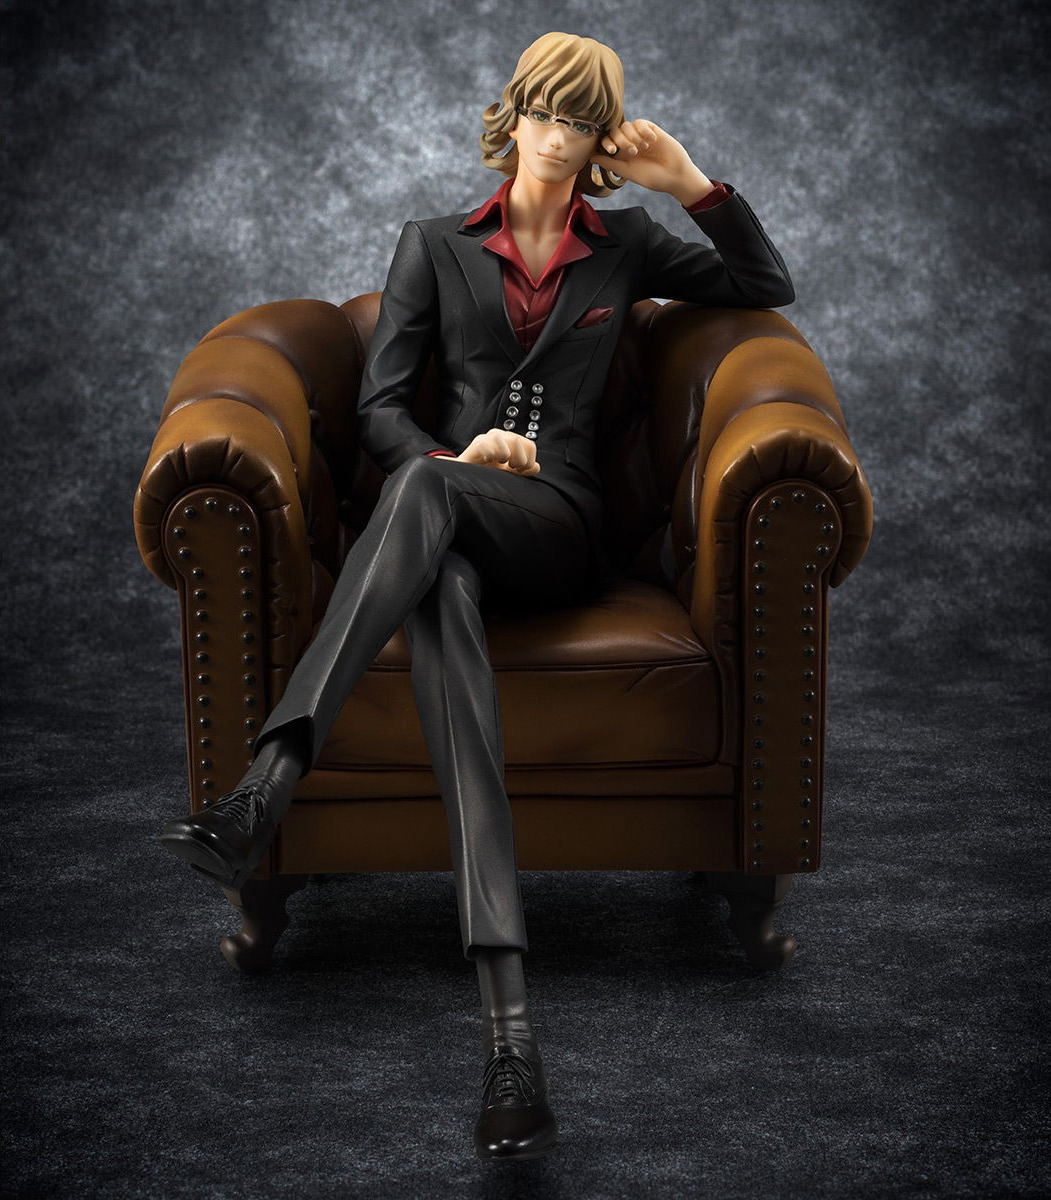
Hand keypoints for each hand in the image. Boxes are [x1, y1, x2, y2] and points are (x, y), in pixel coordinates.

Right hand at [453, 430, 540, 475]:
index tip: (521, 471)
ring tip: (501, 463)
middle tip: (512, 468)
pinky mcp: (476, 444)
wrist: (467, 476)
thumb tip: (536, 467)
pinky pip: (487, 443)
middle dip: (520, 459)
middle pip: (519, 441)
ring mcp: (488, 438)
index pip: (529, 445)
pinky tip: (488, 461)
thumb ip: (524, 470)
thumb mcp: (509, 473)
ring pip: (504, 438)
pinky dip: (491, 454)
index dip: (530, 460)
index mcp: (511, 442)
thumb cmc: (488, 472)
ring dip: (506, 455)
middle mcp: (501, 437)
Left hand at [590, 119, 713, 205]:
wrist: (675, 175)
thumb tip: (591, 157)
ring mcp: (640, 137)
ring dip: (633, 136)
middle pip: (615, 131)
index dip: (606, 142)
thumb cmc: (652, 178)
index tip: (612, 150)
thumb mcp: (629, 172)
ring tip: (643, 149)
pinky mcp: (651, 130)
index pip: (606, 142)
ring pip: (627, 125)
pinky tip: (651, 141)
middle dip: (620, 139)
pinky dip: (643, 130)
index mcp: (621, 156)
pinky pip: (641, 122)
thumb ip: (610, 164)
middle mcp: (629, 144)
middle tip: (632, 152)